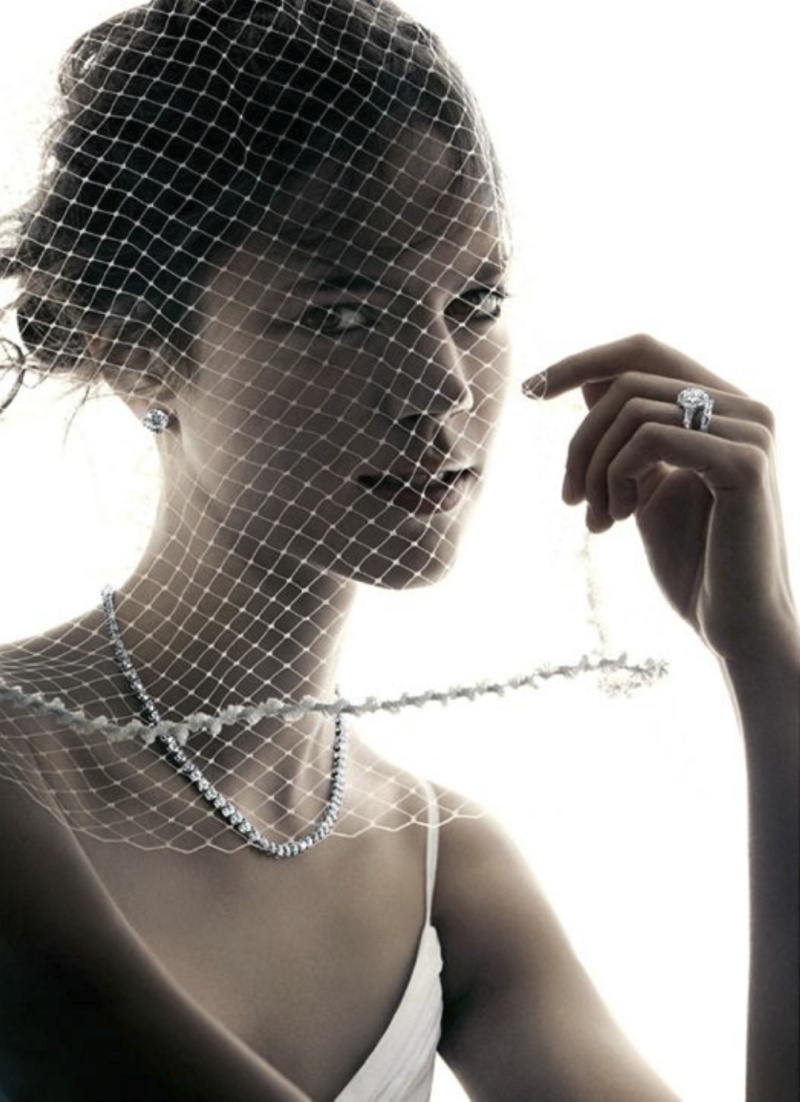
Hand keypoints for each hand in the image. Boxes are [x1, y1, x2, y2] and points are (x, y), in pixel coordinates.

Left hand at [524, 334, 795, 658]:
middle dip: (581, 440)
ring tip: (599, 520)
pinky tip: (621, 519)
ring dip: (595, 468)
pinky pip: (652, 437)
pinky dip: (617, 476)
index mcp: (723, 406)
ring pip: (632, 408)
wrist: (732, 624)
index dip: (581, 359)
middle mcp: (744, 407)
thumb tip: (588, 380)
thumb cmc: (691, 562)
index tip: (530, 390)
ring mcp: (749, 430)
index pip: (643, 350)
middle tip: (570, 499)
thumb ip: (627, 434)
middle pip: (627, 380)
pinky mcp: (744, 461)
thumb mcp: (644, 484)